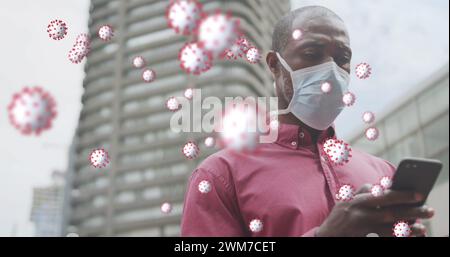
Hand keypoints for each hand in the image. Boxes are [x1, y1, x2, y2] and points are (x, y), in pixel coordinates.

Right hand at [316, 184, 433, 236]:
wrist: (324, 236)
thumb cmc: (339, 220)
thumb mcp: (346, 203)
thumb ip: (362, 194)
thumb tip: (381, 187)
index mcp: (354, 197)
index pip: (377, 191)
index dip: (396, 191)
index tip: (414, 192)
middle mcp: (356, 206)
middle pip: (386, 201)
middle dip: (406, 200)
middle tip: (423, 203)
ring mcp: (358, 220)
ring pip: (388, 217)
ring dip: (407, 220)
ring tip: (421, 225)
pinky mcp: (360, 232)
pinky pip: (383, 233)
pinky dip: (397, 233)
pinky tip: (408, 234)